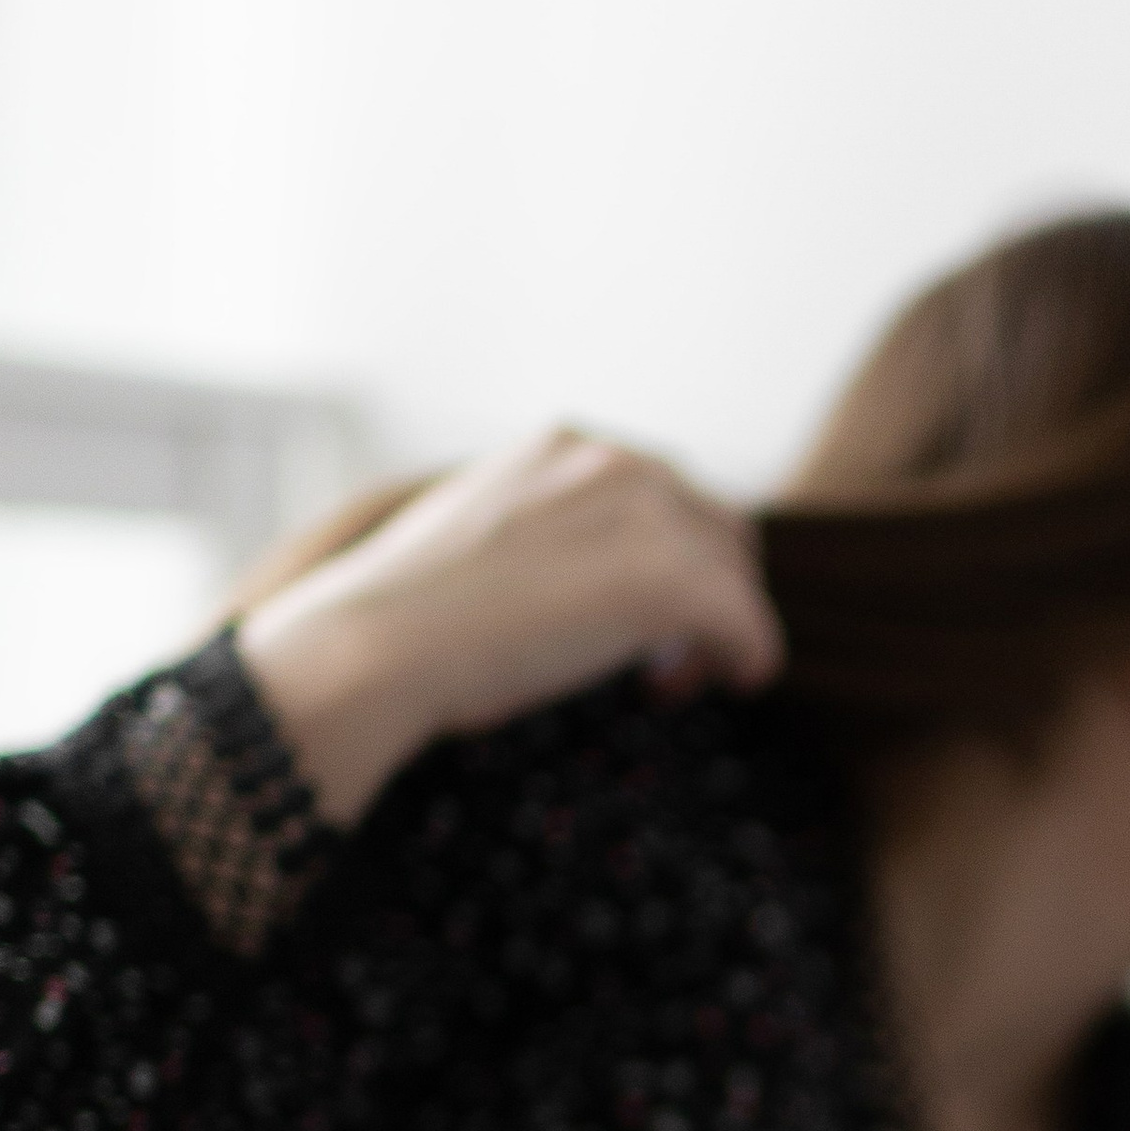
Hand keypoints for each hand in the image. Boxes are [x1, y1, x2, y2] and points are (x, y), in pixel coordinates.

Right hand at [237, 428, 785, 830]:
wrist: (377, 642)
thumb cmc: (405, 616)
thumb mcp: (478, 541)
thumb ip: (538, 537)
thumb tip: (567, 586)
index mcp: (565, 446)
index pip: (665, 491)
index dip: (668, 557)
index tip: (637, 618)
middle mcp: (614, 462)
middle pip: (717, 528)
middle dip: (705, 592)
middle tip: (665, 662)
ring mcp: (645, 515)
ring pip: (737, 575)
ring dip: (722, 630)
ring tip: (670, 682)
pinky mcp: (668, 579)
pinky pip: (750, 621)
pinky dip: (752, 656)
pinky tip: (731, 684)